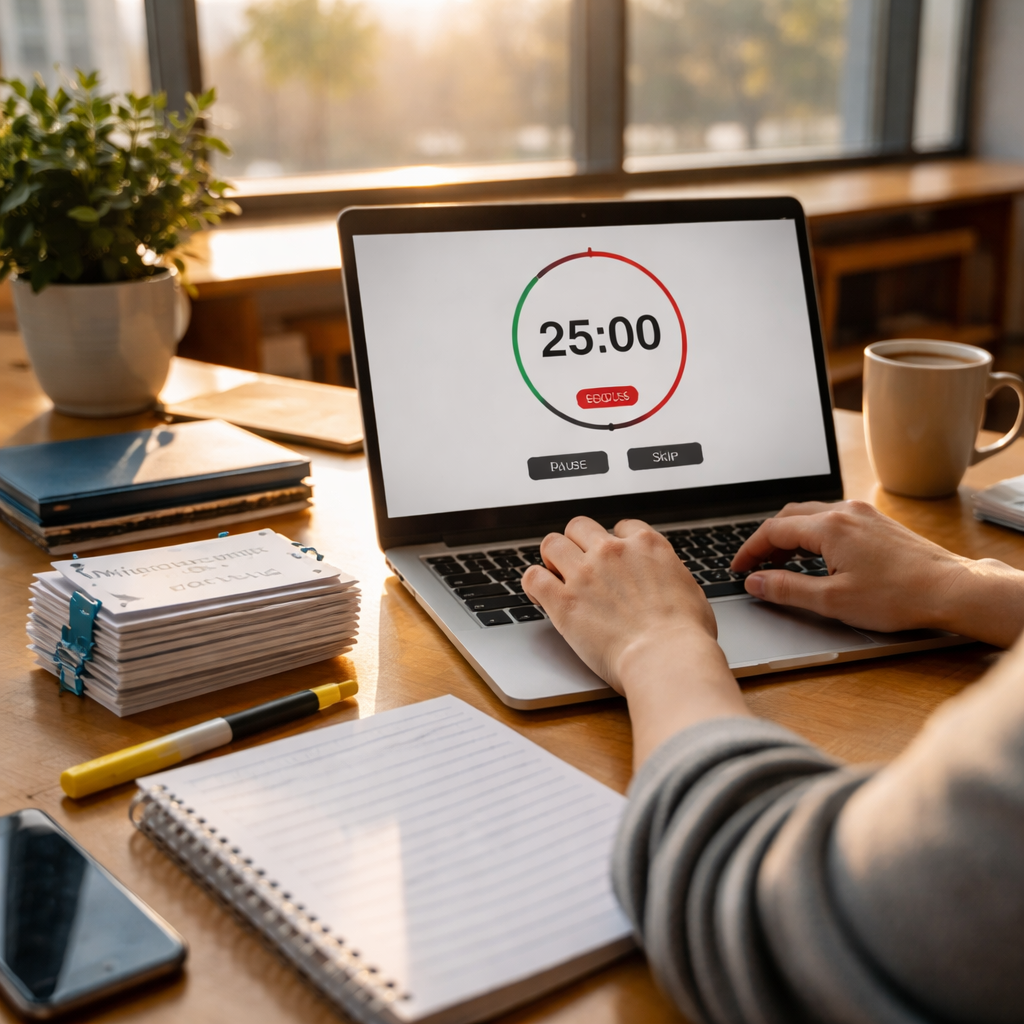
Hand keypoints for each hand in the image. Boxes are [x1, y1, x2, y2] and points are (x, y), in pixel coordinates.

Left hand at [523, 517, 748, 767]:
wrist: (667, 658)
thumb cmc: (685, 635)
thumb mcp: (690, 591)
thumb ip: (669, 577)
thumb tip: (666, 583)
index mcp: (647, 546)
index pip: (622, 526)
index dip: (615, 541)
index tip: (613, 556)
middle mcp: (612, 552)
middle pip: (580, 526)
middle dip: (577, 543)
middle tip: (578, 563)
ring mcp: (585, 574)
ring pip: (551, 544)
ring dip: (551, 558)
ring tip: (554, 574)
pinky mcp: (563, 601)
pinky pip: (533, 577)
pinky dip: (533, 583)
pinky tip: (537, 593)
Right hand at [732, 500, 1023, 645]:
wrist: (950, 589)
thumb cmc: (898, 596)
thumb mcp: (832, 600)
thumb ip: (786, 588)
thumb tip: (755, 582)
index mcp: (828, 527)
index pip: (772, 531)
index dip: (749, 550)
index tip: (738, 568)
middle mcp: (844, 512)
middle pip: (789, 516)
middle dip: (766, 539)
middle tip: (754, 565)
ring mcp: (863, 514)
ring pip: (811, 515)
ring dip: (789, 534)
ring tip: (779, 561)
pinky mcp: (877, 522)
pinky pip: (832, 518)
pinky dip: (812, 532)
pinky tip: (815, 554)